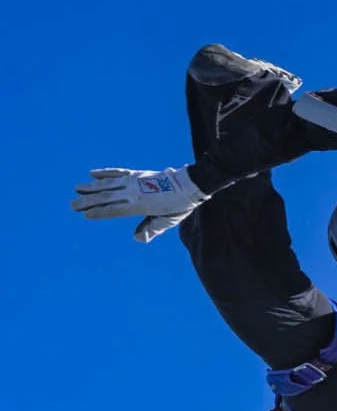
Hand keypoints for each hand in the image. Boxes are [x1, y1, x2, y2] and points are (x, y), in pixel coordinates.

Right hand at [72, 166, 205, 241]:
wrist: (189, 183)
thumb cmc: (178, 206)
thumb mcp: (167, 221)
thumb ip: (151, 228)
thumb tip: (138, 238)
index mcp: (139, 205)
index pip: (113, 210)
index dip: (98, 212)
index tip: (84, 214)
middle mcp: (133, 192)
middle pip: (106, 197)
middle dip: (88, 201)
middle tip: (72, 205)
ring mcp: (134, 181)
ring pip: (108, 184)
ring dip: (91, 186)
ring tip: (76, 188)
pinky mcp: (137, 173)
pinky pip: (118, 172)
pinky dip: (105, 172)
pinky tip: (92, 173)